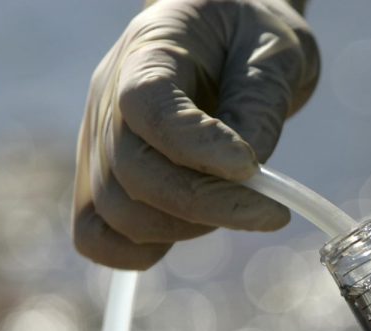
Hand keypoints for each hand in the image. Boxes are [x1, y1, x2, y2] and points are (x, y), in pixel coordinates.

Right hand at [73, 0, 318, 268]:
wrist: (229, 39)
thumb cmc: (252, 38)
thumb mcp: (273, 52)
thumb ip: (259, 107)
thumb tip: (244, 178)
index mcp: (151, 50)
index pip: (147, 106)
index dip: (195, 147)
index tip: (251, 168)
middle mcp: (110, 98)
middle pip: (132, 171)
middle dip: (207, 205)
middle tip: (272, 210)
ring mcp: (102, 142)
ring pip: (118, 212)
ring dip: (187, 228)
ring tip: (242, 210)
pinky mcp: (107, 181)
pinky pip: (96, 235)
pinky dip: (139, 253)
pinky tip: (191, 233)